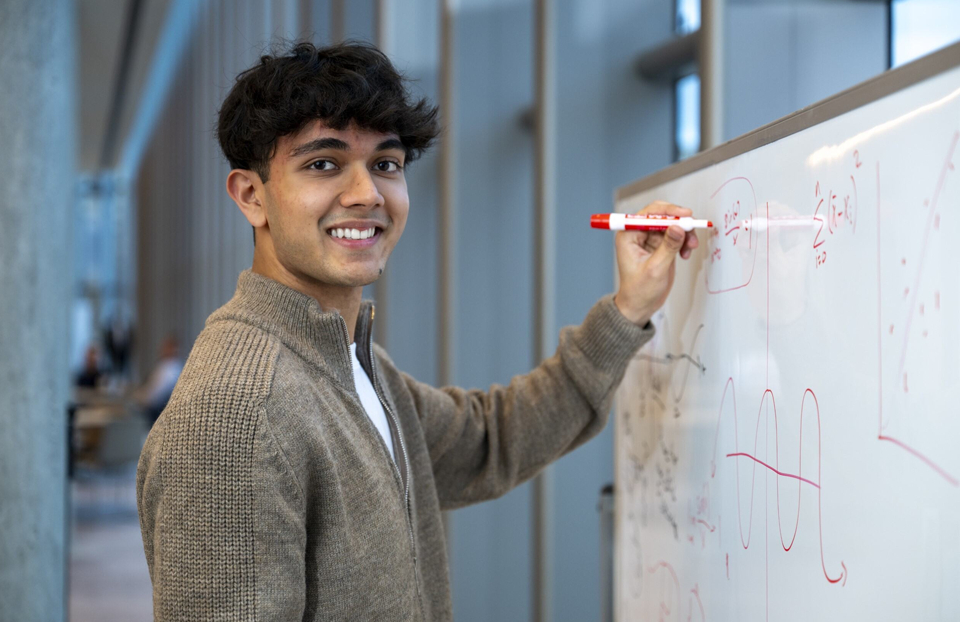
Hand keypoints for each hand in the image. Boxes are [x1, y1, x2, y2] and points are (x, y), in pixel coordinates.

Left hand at [613, 200, 698, 325]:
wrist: (641, 305)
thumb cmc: (639, 290)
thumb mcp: (655, 269)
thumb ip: (668, 247)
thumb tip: (678, 228)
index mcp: (628, 235)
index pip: (649, 213)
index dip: (669, 211)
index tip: (685, 215)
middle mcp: (638, 233)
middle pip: (663, 216)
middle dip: (679, 222)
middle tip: (692, 228)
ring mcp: (650, 239)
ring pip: (672, 225)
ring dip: (684, 233)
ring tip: (690, 247)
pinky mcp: (660, 246)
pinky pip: (676, 236)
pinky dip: (684, 242)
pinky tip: (685, 254)